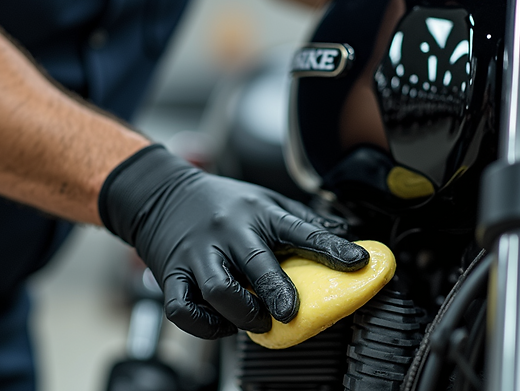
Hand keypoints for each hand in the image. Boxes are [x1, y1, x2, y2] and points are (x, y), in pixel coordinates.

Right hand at [99, 145, 369, 338]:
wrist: (161, 195)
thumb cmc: (221, 202)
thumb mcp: (265, 198)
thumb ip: (303, 219)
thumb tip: (344, 233)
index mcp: (257, 213)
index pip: (299, 229)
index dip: (331, 247)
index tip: (358, 263)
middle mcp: (228, 233)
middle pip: (255, 263)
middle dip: (276, 291)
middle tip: (290, 312)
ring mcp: (198, 254)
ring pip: (219, 290)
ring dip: (243, 313)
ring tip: (257, 320)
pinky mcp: (173, 275)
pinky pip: (184, 309)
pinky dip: (205, 325)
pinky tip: (221, 323)